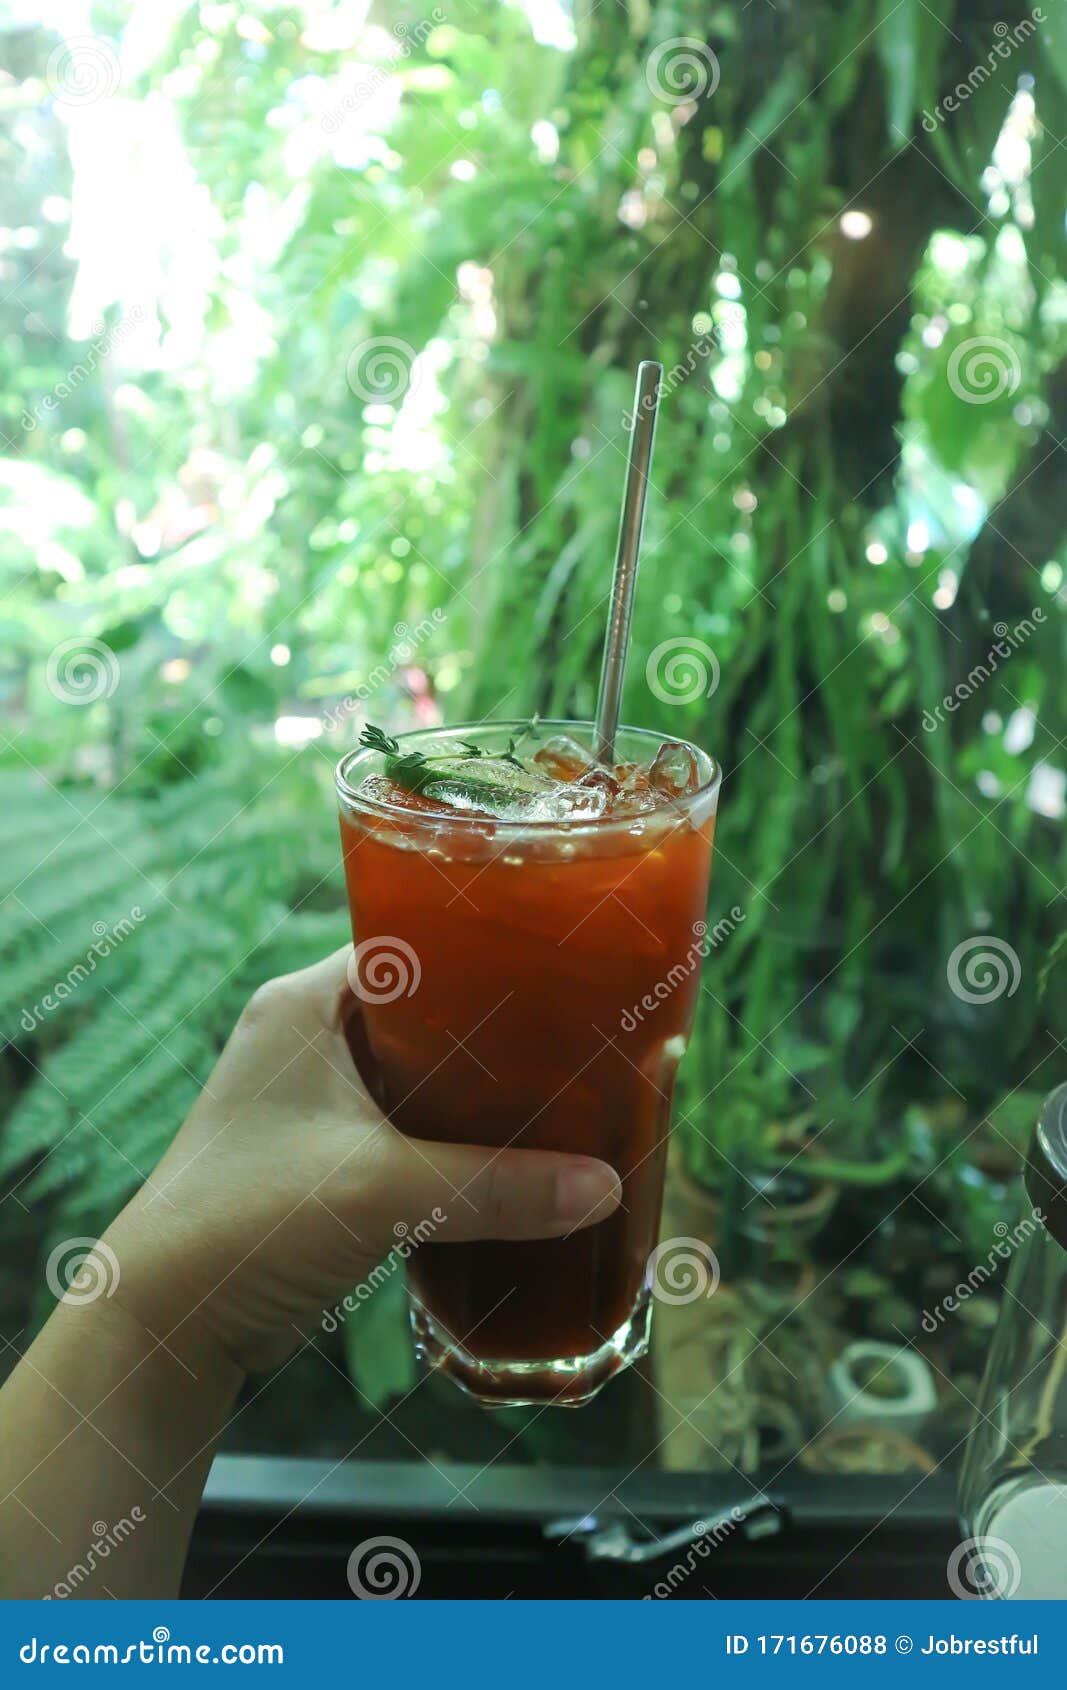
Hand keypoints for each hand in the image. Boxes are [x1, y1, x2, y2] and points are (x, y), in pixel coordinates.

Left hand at [105, 947, 620, 1374]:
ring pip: (417, 1075)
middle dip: (497, 1029)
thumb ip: (497, 1187)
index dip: (486, 950)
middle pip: (425, 1011)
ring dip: (476, 1091)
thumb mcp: (384, 1192)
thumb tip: (605, 1189)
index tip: (564, 963)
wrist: (166, 1321)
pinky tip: (513, 1155)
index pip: (411, 942)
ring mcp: (310, 1100)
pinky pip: (406, 1127)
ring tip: (564, 1091)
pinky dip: (452, 1138)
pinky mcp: (320, 1157)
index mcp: (305, 1004)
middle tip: (581, 1034)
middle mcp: (304, 1037)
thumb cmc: (250, 1222)